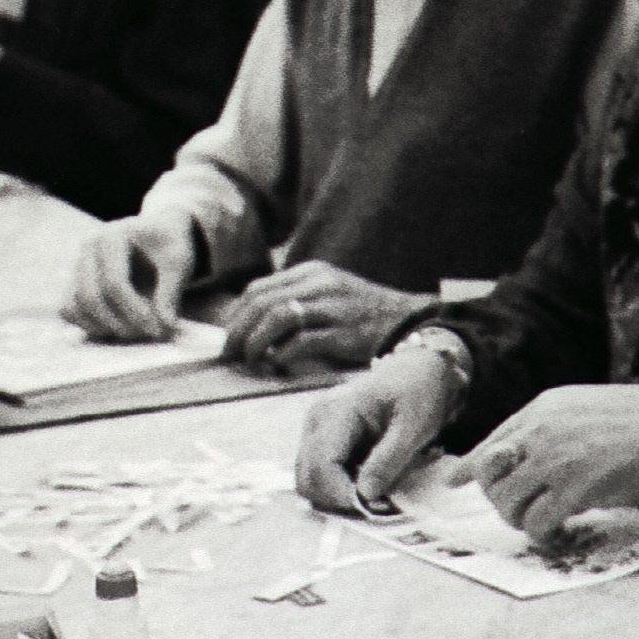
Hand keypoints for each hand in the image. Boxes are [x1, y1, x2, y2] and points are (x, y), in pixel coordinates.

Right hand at [65, 217, 198, 341]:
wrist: (156, 232)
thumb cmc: (168, 244)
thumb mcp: (178, 263)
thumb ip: (170, 293)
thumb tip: (165, 327)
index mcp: (111, 236)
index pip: (114, 282)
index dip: (134, 312)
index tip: (157, 330)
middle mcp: (87, 249)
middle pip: (90, 297)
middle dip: (118, 323)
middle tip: (147, 334)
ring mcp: (76, 265)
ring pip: (75, 306)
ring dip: (102, 327)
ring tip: (135, 331)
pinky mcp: (74, 281)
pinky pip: (68, 310)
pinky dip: (88, 324)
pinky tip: (117, 328)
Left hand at [222, 262, 425, 371]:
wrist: (409, 322)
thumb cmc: (365, 315)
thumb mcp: (330, 294)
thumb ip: (297, 302)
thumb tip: (255, 327)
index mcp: (311, 273)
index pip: (258, 288)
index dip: (237, 315)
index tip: (229, 337)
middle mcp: (319, 283)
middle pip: (261, 302)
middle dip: (239, 331)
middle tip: (230, 354)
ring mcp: (331, 306)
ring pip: (276, 318)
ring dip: (256, 342)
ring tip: (251, 360)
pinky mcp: (342, 331)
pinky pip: (300, 342)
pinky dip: (282, 355)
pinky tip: (277, 365)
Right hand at [295, 349, 464, 515]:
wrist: (416, 371)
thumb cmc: (418, 393)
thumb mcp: (413, 427)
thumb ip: (388, 461)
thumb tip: (365, 495)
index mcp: (338, 410)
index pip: (322, 464)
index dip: (341, 493)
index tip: (370, 508)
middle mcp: (317, 419)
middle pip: (307, 476)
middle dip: (336, 499)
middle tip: (372, 507)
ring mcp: (314, 429)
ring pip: (308, 478)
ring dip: (335, 495)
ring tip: (370, 494)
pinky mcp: (320, 439)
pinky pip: (318, 472)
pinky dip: (337, 486)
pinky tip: (364, 481)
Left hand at [450, 384, 638, 542]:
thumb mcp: (585, 408)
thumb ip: (553, 428)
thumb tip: (530, 461)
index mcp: (542, 408)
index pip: (492, 441)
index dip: (472, 466)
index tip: (456, 481)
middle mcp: (540, 430)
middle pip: (492, 476)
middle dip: (500, 500)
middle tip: (521, 514)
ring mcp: (555, 458)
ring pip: (508, 501)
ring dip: (521, 519)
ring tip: (542, 523)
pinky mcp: (574, 488)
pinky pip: (536, 521)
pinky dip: (542, 533)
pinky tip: (558, 532)